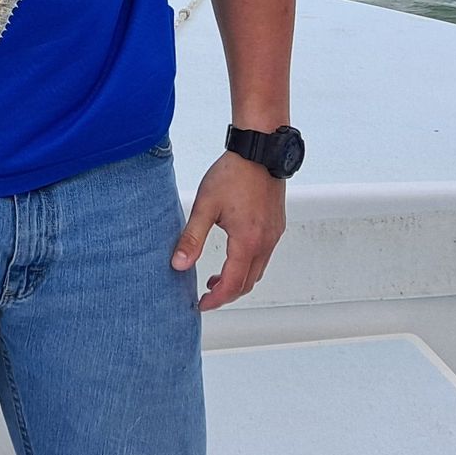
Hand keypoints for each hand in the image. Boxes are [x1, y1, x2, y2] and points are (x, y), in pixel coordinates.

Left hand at [170, 152, 285, 310]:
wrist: (259, 150)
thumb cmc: (233, 174)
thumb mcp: (205, 206)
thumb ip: (192, 238)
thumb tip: (179, 265)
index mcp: (247, 241)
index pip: (233, 284)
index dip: (216, 299)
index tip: (202, 303)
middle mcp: (265, 242)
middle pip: (248, 283)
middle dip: (227, 293)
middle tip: (207, 294)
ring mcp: (274, 234)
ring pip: (258, 270)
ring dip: (239, 279)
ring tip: (216, 277)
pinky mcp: (276, 225)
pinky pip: (264, 255)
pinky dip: (249, 264)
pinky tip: (234, 254)